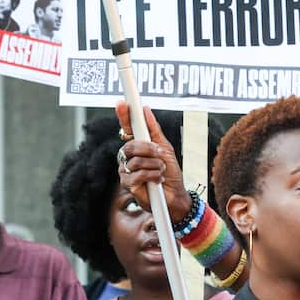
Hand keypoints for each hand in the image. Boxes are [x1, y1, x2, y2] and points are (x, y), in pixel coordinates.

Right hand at [115, 102, 190, 222]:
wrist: (176, 195)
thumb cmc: (170, 173)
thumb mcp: (165, 148)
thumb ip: (154, 130)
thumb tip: (145, 109)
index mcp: (136, 146)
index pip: (127, 128)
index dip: (124, 116)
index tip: (123, 103)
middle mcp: (128, 157)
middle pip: (131, 145)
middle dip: (148, 148)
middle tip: (160, 152)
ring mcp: (126, 170)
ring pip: (136, 161)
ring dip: (154, 165)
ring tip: (161, 170)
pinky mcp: (128, 184)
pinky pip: (137, 174)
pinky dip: (152, 175)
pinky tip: (157, 179)